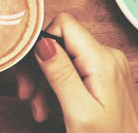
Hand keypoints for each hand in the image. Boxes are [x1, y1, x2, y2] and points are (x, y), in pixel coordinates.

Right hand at [15, 13, 137, 131]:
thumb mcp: (79, 112)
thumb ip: (60, 74)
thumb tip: (43, 41)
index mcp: (103, 60)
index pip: (64, 24)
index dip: (40, 43)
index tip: (29, 71)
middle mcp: (109, 57)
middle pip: (61, 43)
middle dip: (39, 68)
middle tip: (28, 96)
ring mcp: (109, 67)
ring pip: (64, 58)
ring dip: (45, 82)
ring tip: (41, 110)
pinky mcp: (107, 78)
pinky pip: (75, 71)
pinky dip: (58, 88)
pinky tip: (53, 108)